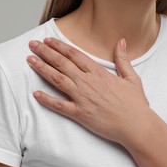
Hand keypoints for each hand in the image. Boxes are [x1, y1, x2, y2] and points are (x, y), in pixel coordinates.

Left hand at [27, 38, 150, 144]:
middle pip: (62, 63)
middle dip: (46, 52)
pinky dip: (46, 100)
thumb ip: (123, 59)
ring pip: (57, 80)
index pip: (75, 55)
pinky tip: (35, 94)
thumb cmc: (135, 103)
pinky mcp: (80, 114)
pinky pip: (59, 105)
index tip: (48, 41)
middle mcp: (88, 83)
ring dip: (42, 69)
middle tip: (33, 45)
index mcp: (99, 73)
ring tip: (30, 60)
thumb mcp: (132, 77)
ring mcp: (82, 98)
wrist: (136, 125)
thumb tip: (121, 41)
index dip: (60, 46)